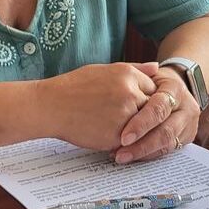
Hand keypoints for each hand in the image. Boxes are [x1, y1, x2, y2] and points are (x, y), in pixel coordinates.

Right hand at [39, 62, 159, 150]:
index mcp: (127, 74)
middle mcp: (130, 93)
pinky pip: (132, 140)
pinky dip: (125, 139)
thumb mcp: (104, 69)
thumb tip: (157, 68)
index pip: (153, 88)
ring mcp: (125, 116)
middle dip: (141, 113)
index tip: (131, 102)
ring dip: (136, 127)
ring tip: (115, 124)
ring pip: (144, 125)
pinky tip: (108, 132)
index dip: (144, 97)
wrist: (51, 106)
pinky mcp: (118, 136)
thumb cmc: (74, 87)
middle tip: (123, 115)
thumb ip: (134, 69)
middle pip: (152, 108)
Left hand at [109, 66, 198, 163]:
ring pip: (167, 144)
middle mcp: (186, 107)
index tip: (123, 138)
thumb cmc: (153, 81)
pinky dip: (148, 155)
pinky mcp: (187, 137)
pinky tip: (132, 156)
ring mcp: (189, 124)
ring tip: (121, 157)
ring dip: (143, 153)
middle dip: (141, 145)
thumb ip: (141, 74)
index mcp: (175, 89)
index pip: (159, 109)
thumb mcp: (147, 75)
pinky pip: (167, 150)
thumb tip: (146, 69)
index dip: (141, 125)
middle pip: (165, 131)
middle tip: (120, 154)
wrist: (174, 88)